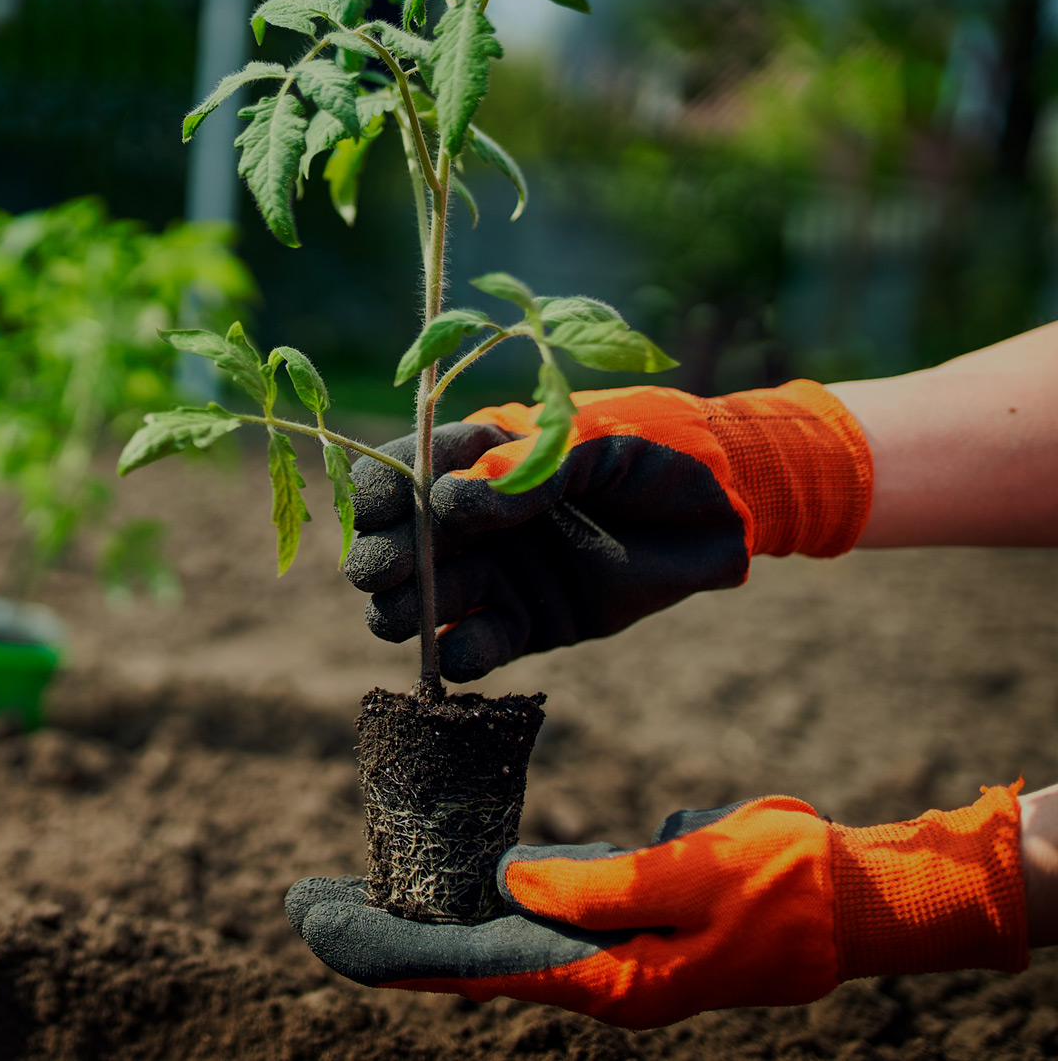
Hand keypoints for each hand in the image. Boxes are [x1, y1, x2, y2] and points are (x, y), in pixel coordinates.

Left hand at [285, 785, 1027, 1029]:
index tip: (321, 924)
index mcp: (609, 978)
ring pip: (498, 944)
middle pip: (469, 963)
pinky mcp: (629, 928)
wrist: (864, 900)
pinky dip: (486, 907)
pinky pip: (541, 921)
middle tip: (311, 906)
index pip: (473, 968)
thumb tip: (506, 884)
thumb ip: (595, 883)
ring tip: (356, 898)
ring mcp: (613, 956)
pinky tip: (449, 886)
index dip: (390, 948)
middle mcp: (599, 977)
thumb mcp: (689, 872)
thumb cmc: (785, 884)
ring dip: (429, 926)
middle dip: (388, 939)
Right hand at [343, 381, 872, 680]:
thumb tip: (447, 503)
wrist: (720, 510)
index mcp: (472, 463)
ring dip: (402, 610)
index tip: (385, 506)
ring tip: (414, 611)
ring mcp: (492, 575)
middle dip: (383, 557)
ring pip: (415, 602)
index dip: (378, 492)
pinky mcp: (524, 625)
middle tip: (391, 568)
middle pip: (392, 545)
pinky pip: (472, 648)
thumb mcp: (588, 443)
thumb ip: (523, 469)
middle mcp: (469, 522)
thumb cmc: (651, 454)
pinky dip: (457, 656)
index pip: (396, 475)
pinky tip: (462, 650)